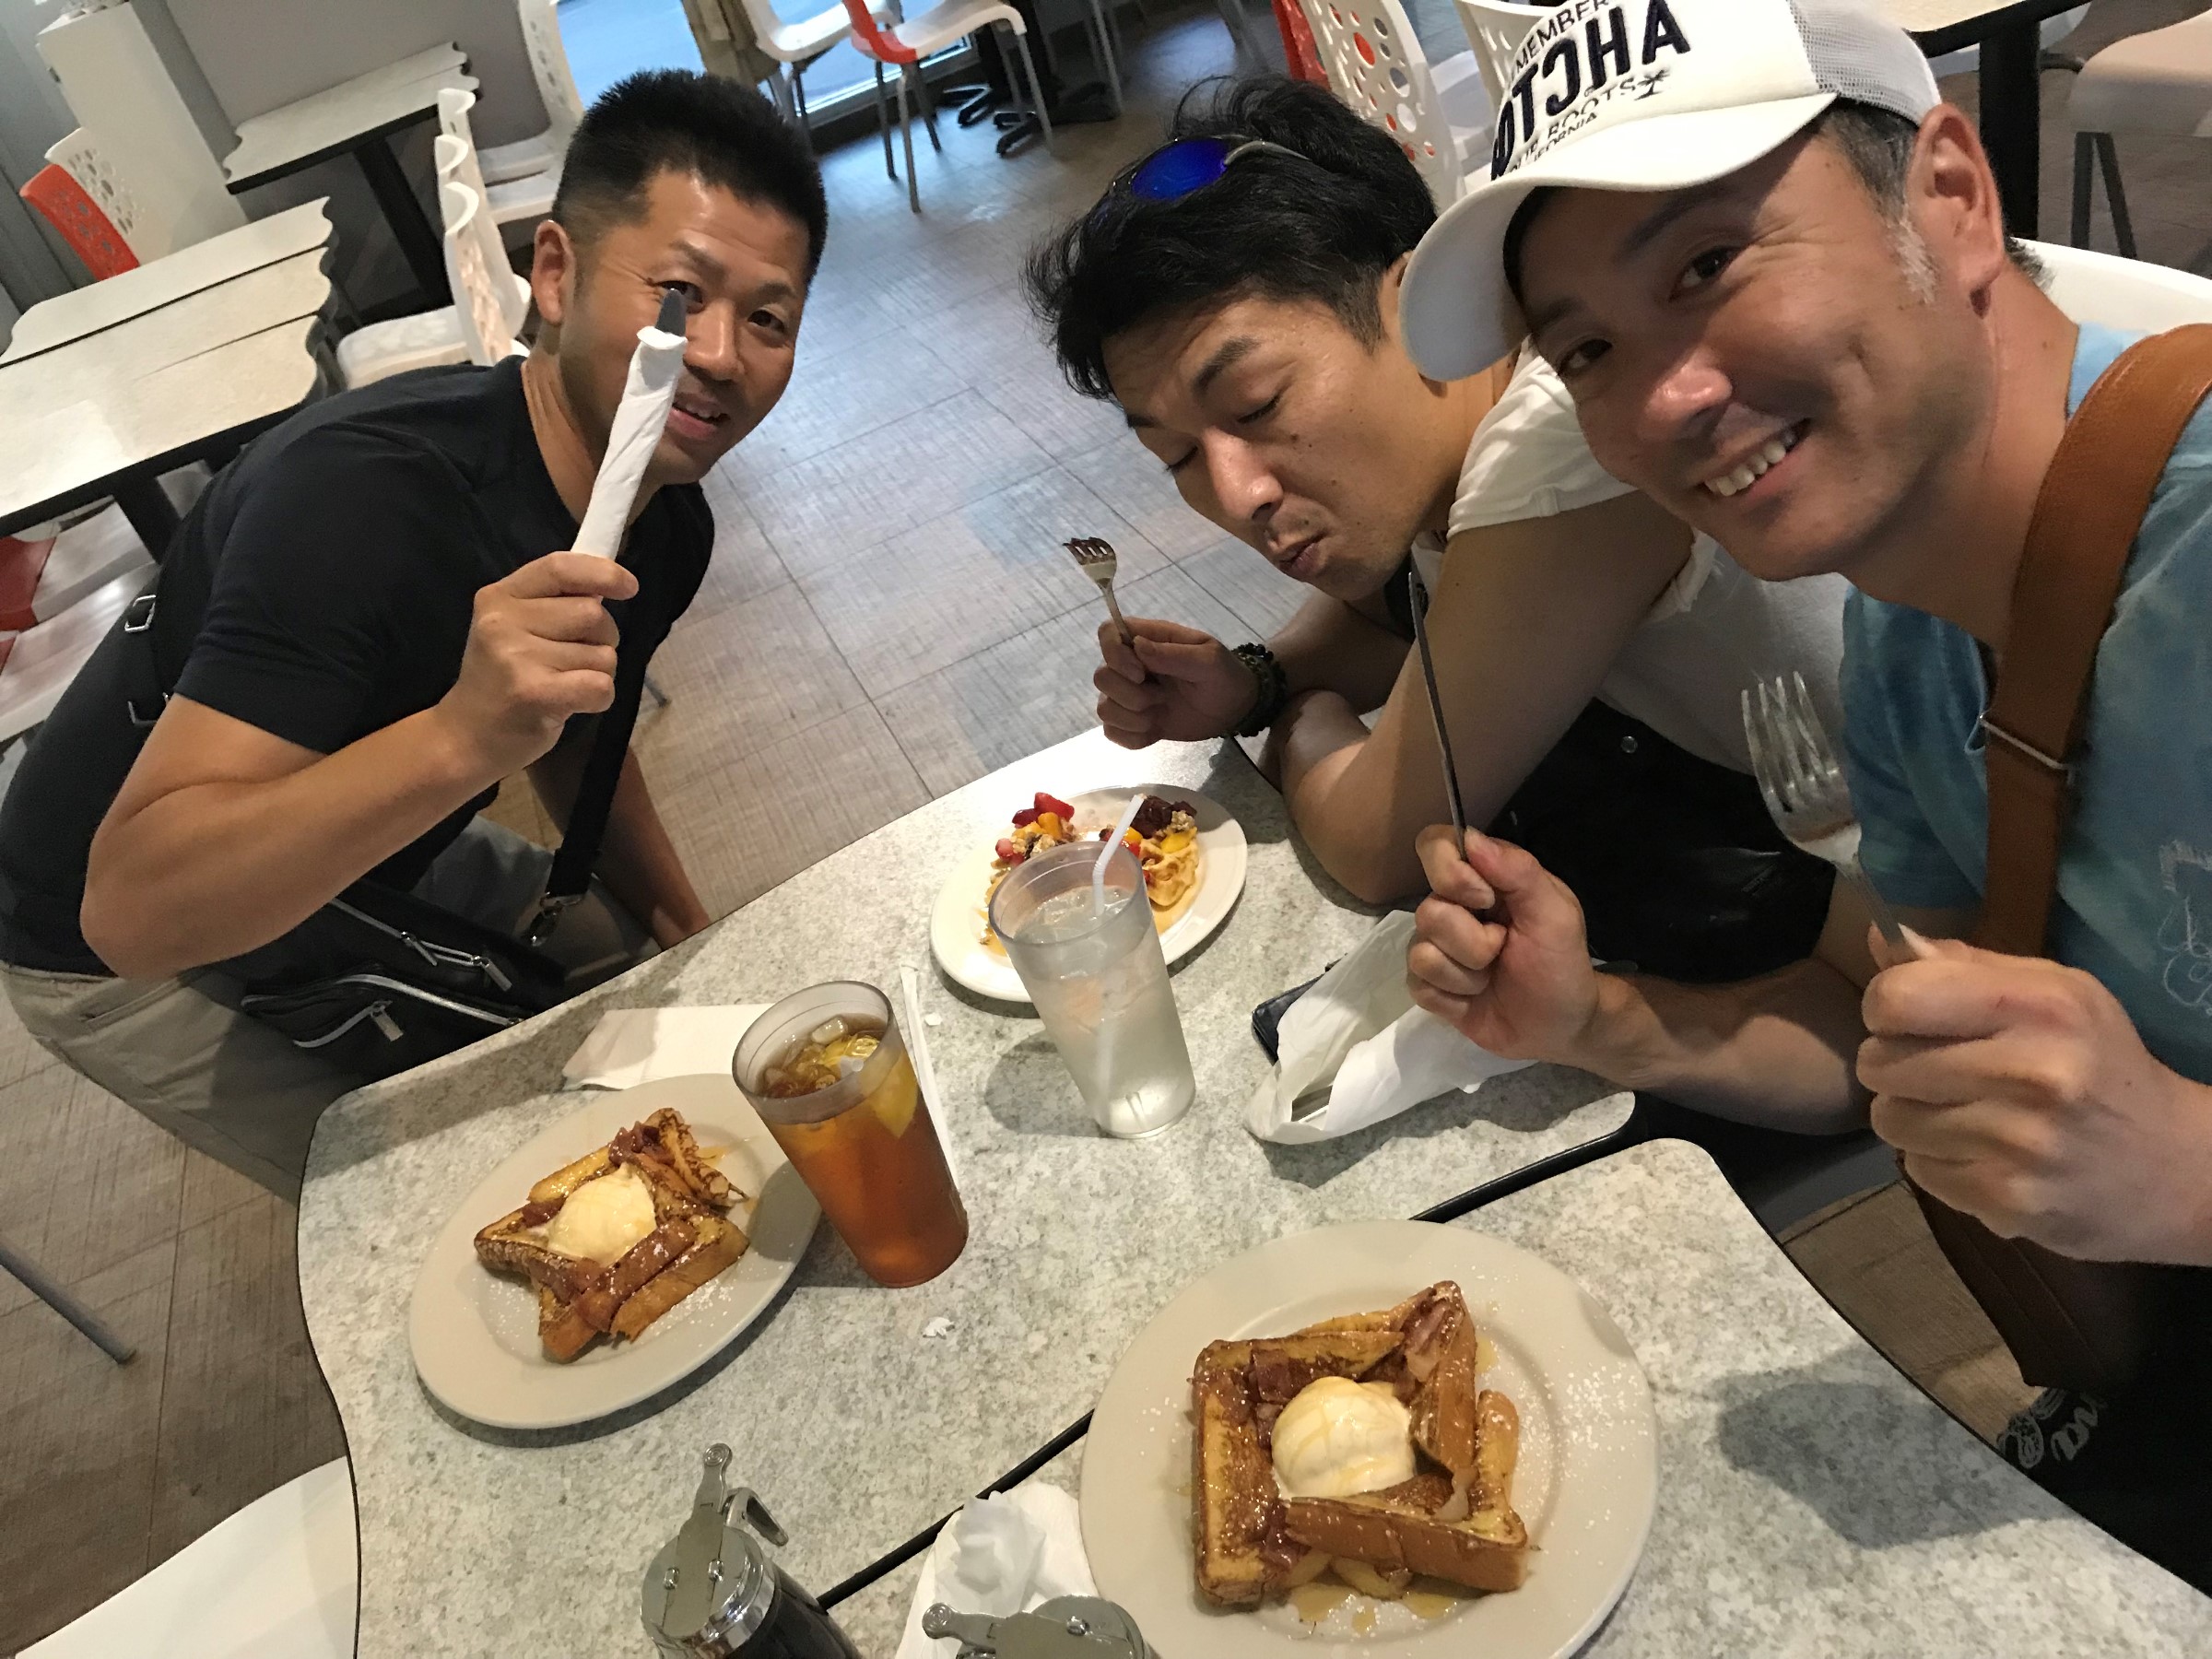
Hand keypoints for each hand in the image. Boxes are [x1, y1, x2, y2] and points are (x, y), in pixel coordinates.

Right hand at [434, 552, 636, 780]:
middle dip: (602, 639)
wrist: (467, 737)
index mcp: (500, 596)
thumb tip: (611, 584)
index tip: (629, 587)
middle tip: (575, 661)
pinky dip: (599, 698)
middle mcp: (503, 621)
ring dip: (598, 673)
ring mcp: (517, 656)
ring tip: (564, 685)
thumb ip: (555, 603)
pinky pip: (600, 684)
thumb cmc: (503, 680)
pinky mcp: (534, 692)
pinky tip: (572, 704)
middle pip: (593, 613)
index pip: (560, 567)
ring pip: (602, 654)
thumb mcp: (516, 628)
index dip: (603, 573)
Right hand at [1092, 617, 1257, 746]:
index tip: (1140, 673)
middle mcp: (1130, 666)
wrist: (1233, 709)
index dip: (1114, 654)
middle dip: (1131, 695)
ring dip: (1133, 718)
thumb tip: (1138, 646)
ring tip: (1161, 713)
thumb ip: (1174, 654)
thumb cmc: (1223, 676)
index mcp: (1147, 640)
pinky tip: (1155, 731)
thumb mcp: (1209, 660)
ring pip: (1103, 708)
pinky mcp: (1131, 722)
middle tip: (1162, 697)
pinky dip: (1132, 737)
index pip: (1107, 633)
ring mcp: (1128, 695)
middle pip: (1101, 677)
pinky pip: (1112, 733)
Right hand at [1406, 826, 1602, 1061]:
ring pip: (1421, 951)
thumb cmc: (1562, 964)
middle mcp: (1452, 907)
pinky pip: (1418, 984)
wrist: (1561, 1027)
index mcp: (1483, 878)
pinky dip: (1454, 996)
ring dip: (1467, 972)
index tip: (1486, 899)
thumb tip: (1470, 838)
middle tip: (1503, 946)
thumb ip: (1519, 871)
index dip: (1450, 872)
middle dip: (1473, 939)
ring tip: (1492, 977)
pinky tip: (1474, 997)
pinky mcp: (1427, 986)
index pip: (1436, 846)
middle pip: (1428, 909)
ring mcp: (1436, 947)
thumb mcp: (1556, 913)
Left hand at [1860, 937, 2211, 1263]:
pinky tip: (1984, 1153)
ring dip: (1913, 1116)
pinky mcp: (2007, 1199)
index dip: (1886, 1007)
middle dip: (1894, 1064)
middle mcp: (2031, 1072)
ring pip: (1890, 1118)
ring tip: (1964, 1113)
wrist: (2175, 1167)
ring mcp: (2018, 1142)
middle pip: (1878, 1061)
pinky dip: (1938, 1161)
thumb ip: (1963, 964)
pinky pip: (1917, 1169)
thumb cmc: (2098, 1064)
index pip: (1897, 998)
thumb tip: (1879, 938)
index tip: (1909, 1019)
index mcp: (2039, 1005)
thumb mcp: (2053, 992)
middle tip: (1939, 1070)